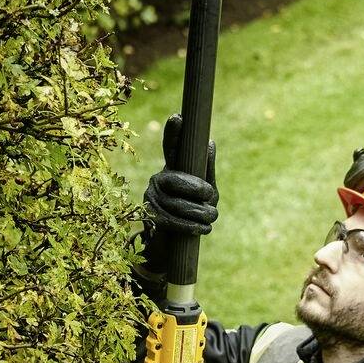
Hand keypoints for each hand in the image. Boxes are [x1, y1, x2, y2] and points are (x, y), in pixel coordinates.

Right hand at [140, 113, 218, 279]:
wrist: (171, 245)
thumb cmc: (191, 210)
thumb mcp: (204, 191)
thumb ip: (206, 170)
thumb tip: (209, 143)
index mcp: (173, 167)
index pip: (171, 147)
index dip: (173, 133)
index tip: (178, 117)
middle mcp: (158, 178)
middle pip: (179, 180)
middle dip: (198, 190)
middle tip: (212, 197)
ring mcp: (151, 197)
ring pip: (178, 202)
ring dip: (200, 212)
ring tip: (211, 217)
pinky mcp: (151, 217)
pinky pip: (173, 220)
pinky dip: (191, 226)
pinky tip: (203, 228)